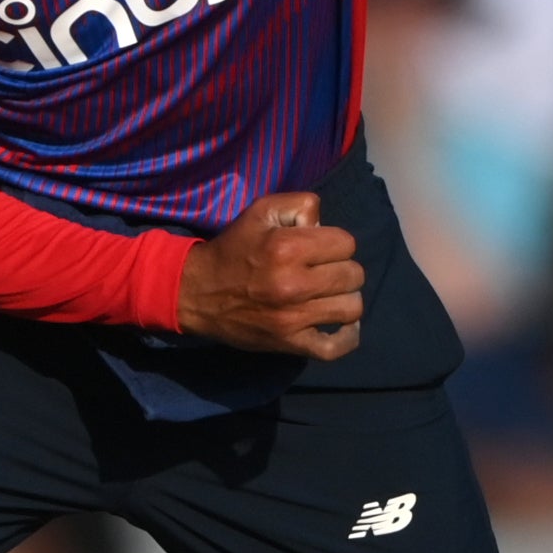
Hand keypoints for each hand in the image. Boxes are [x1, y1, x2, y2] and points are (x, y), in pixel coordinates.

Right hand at [177, 190, 363, 358]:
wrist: (198, 292)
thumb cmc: (233, 249)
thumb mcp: (261, 211)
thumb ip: (300, 205)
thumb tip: (326, 226)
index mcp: (287, 247)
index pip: (347, 244)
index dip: (336, 243)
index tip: (320, 248)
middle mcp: (294, 284)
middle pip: (354, 275)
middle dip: (342, 268)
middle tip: (324, 271)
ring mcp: (294, 318)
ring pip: (352, 307)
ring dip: (346, 298)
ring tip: (330, 294)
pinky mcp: (290, 343)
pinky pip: (335, 347)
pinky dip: (347, 337)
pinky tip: (343, 324)